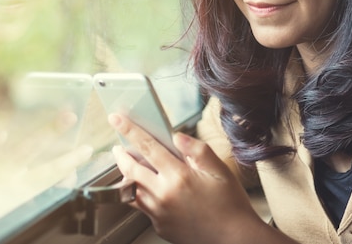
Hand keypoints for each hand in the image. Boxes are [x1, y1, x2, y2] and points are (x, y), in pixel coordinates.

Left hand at [108, 114, 270, 243]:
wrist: (234, 239)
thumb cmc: (230, 204)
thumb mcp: (219, 170)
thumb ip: (197, 150)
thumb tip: (176, 136)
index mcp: (179, 176)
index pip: (147, 147)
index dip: (129, 130)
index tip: (117, 119)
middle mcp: (164, 195)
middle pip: (130, 169)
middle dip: (121, 155)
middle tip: (118, 147)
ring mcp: (159, 213)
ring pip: (131, 190)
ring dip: (126, 175)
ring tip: (129, 166)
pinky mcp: (159, 226)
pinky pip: (142, 207)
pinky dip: (141, 194)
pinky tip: (149, 188)